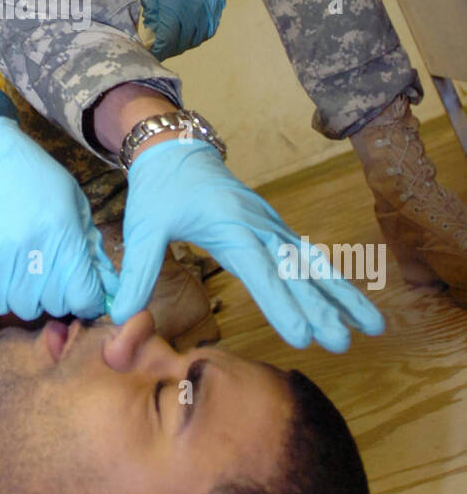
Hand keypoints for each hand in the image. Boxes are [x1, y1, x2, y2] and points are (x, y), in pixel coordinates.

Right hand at [0, 117, 114, 319]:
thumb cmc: (30, 175)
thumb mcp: (71, 199)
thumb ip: (89, 244)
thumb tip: (108, 284)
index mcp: (63, 234)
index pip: (85, 296)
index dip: (90, 299)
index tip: (86, 293)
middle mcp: (33, 254)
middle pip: (56, 305)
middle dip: (61, 294)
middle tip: (54, 273)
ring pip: (25, 308)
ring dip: (31, 296)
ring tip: (26, 269)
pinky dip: (2, 293)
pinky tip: (3, 270)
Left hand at [109, 139, 385, 351]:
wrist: (176, 150)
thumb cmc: (160, 189)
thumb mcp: (142, 227)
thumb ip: (138, 272)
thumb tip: (122, 316)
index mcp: (229, 225)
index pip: (259, 270)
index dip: (281, 303)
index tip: (301, 334)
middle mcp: (258, 225)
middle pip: (295, 271)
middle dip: (321, 308)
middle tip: (341, 344)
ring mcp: (270, 225)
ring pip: (312, 263)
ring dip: (341, 296)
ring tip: (370, 327)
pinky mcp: (273, 228)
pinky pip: (308, 256)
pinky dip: (333, 280)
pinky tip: (351, 305)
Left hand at [137, 0, 225, 57]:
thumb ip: (151, 8)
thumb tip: (152, 29)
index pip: (169, 36)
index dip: (159, 48)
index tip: (150, 52)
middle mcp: (196, 4)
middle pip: (185, 39)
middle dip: (170, 48)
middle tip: (159, 48)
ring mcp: (210, 2)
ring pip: (200, 36)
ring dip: (186, 43)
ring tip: (173, 42)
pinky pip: (211, 25)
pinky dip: (200, 33)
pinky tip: (189, 31)